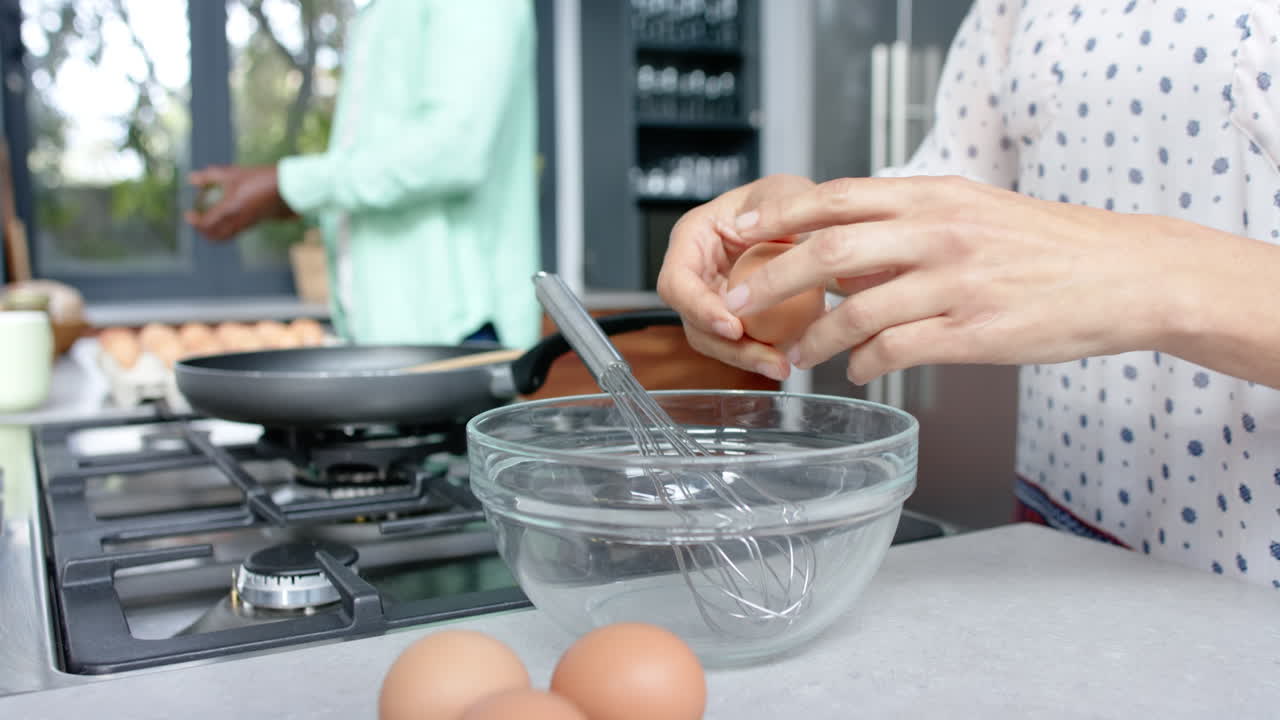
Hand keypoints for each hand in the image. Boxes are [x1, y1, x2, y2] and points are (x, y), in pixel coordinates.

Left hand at [185, 165, 295, 240]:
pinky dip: (226, 229)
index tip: (188, 215)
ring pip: (226, 236)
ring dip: (215, 232)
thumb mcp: (233, 173)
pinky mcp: (255, 224)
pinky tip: (227, 217)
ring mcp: (247, 225)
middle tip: (198, 222)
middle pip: (215, 236)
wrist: (286, 187)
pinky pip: (236, 232)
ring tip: (210, 221)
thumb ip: (210, 176)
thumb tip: (191, 179)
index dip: (194, 222)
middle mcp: (237, 222)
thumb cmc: (259, 178)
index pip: (206, 224)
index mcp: (230, 210)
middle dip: (203, 232)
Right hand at [655, 174, 818, 380]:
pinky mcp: (739, 319)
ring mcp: (715, 300)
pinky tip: (791, 355)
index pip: (677, 282)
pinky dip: (764, 354)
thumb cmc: (781, 200)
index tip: (734, 326)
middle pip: (694, 322)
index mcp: (693, 239)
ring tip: (782, 365)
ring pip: (716, 341)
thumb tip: (766, 233)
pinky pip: (743, 344)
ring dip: (748, 358)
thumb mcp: (782, 190)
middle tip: (768, 357)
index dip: (699, 308)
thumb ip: (777, 208)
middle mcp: (697, 274)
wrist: (802, 220)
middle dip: (728, 347)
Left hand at [723, 175, 1199, 383]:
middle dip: (773, 279)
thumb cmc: (1046, 246)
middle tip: (737, 305)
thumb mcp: (972, 213)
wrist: (1124, 274)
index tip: (739, 232)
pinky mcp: (975, 331)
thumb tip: (841, 254)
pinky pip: (897, 350)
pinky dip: (865, 364)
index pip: (837, 197)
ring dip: (816, 338)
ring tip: (795, 357)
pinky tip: (858, 372)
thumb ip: (906, 227)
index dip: (778, 215)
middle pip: (831, 249)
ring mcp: (957, 282)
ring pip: (858, 310)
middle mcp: (940, 232)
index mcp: (935, 195)